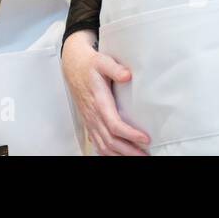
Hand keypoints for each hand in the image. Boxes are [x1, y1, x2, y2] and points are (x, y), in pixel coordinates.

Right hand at [61, 30, 150, 155]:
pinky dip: (108, 153)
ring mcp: (90, 120)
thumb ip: (114, 68)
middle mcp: (93, 114)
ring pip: (103, 145)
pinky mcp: (89, 123)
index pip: (114, 124)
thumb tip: (127, 75)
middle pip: (110, 140)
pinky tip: (119, 154)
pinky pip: (97, 143)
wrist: (73, 66)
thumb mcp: (101, 61)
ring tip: (137, 156)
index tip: (145, 138)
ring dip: (120, 154)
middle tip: (146, 154)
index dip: (130, 134)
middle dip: (128, 150)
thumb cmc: (89, 65)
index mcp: (98, 101)